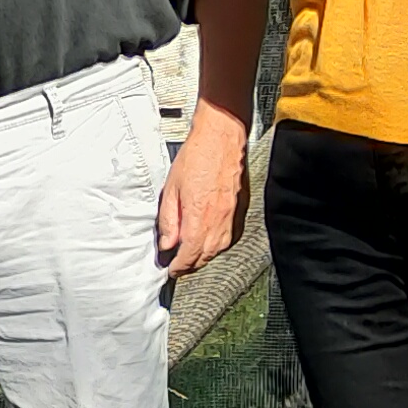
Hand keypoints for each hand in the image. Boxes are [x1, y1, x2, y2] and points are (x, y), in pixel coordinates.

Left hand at [158, 113, 247, 274]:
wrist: (221, 137)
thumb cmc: (197, 156)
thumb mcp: (171, 188)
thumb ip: (169, 220)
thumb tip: (167, 243)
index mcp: (200, 216)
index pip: (190, 254)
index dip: (179, 266)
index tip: (172, 270)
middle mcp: (220, 219)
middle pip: (206, 255)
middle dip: (191, 265)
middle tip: (179, 267)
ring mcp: (233, 215)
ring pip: (220, 248)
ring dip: (205, 257)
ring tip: (192, 256)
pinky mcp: (240, 208)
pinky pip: (231, 237)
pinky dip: (219, 245)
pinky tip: (210, 242)